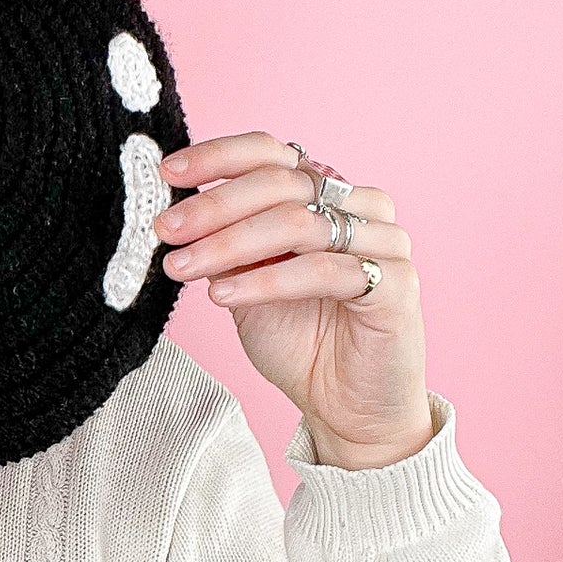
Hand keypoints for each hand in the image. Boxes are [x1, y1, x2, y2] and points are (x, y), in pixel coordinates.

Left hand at [154, 133, 432, 469]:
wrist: (347, 408)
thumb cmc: (301, 342)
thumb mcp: (245, 283)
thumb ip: (225, 244)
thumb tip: (175, 212)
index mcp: (325, 195)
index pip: (272, 153)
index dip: (218, 157)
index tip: (168, 174)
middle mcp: (360, 207)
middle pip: (281, 183)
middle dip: (214, 206)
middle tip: (166, 230)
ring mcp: (384, 241)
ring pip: (298, 223)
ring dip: (230, 244)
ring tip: (183, 268)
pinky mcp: (396, 283)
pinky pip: (323, 270)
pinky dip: (265, 281)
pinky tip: (222, 295)